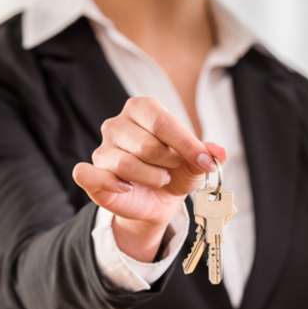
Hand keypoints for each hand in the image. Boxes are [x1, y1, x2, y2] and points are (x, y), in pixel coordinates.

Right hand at [72, 97, 225, 259]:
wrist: (158, 199)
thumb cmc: (176, 171)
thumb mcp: (196, 163)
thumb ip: (206, 154)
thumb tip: (218, 153)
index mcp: (142, 109)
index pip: (162, 122)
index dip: (186, 144)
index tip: (204, 163)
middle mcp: (116, 124)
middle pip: (147, 145)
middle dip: (168, 163)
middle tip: (172, 170)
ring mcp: (102, 148)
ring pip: (126, 163)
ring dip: (152, 178)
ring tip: (159, 178)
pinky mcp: (90, 173)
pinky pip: (89, 174)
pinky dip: (112, 183)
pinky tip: (128, 188)